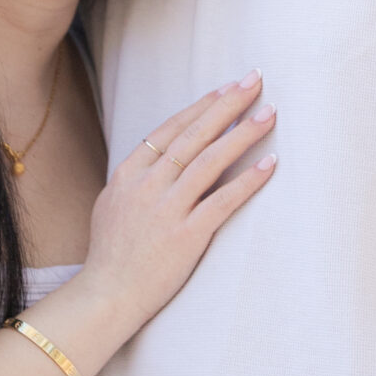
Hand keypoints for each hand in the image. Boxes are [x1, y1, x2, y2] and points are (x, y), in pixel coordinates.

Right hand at [74, 75, 276, 339]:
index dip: (201, 106)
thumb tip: (161, 158)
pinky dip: (248, 180)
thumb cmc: (111, 255)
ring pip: (210, 160)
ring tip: (269, 113)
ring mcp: (166, 209)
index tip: (226, 89)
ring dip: (242, 134)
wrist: (106, 295)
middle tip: (254, 81)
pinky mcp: (186, 236)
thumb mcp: (111, 205)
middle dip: (227, 105)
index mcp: (128, 174)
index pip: (170, 128)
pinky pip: (223, 201)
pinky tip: (269, 164)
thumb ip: (136, 180)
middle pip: (193, 135)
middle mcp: (147, 185)